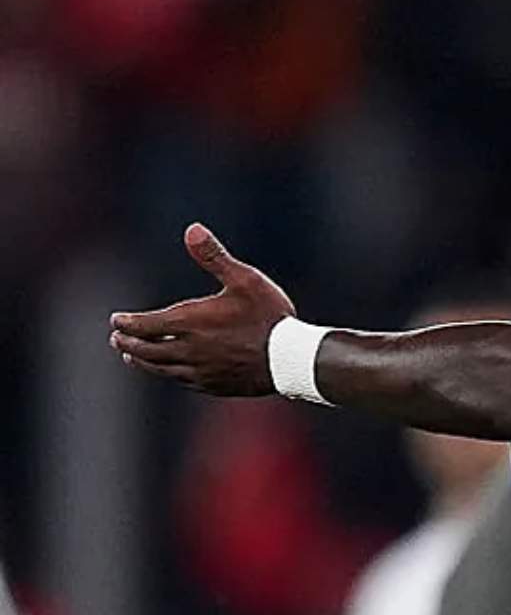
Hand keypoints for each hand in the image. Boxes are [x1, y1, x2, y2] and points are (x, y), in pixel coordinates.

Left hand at [108, 224, 296, 395]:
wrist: (291, 358)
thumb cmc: (269, 316)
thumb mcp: (245, 280)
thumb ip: (214, 257)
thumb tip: (192, 229)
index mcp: (189, 322)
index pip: (143, 325)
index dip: (126, 323)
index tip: (116, 320)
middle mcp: (188, 349)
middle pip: (145, 349)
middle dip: (127, 343)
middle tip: (117, 338)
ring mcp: (200, 370)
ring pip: (159, 368)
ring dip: (142, 361)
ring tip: (131, 357)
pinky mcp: (213, 385)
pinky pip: (181, 380)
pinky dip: (166, 374)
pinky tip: (167, 371)